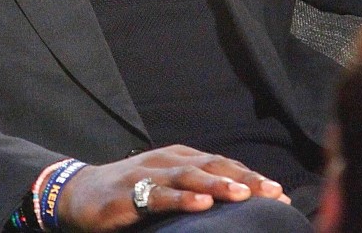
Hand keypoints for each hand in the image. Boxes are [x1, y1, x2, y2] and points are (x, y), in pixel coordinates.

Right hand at [55, 144, 288, 231]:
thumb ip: (196, 191)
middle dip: (245, 178)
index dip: (252, 177)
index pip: (224, 164)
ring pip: (189, 176)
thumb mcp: (167, 187)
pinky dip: (181, 199)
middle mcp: (168, 160)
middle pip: (214, 166)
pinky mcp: (129, 194)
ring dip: (218, 184)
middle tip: (274, 192)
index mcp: (182, 158)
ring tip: (244, 194)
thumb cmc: (132, 191)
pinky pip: (159, 195)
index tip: (281, 194)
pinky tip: (201, 204)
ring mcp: (148, 174)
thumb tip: (238, 204)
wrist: (80, 193)